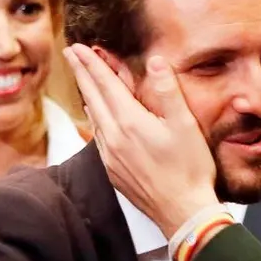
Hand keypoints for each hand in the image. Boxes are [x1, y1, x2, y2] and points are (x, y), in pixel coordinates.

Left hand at [67, 44, 221, 235]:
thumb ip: (168, 91)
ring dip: (87, 95)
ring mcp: (111, 156)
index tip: (78, 47)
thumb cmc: (189, 170)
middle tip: (70, 54)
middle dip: (82, 73)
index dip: (92, 64)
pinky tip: (95, 117)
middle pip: (93, 97)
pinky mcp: (113, 171)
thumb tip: (155, 62)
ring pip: (94, 117)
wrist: (182, 212)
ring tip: (83, 80)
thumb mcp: (185, 126)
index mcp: (130, 122)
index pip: (105, 84)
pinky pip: (98, 137)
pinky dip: (94, 120)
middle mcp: (114, 137)